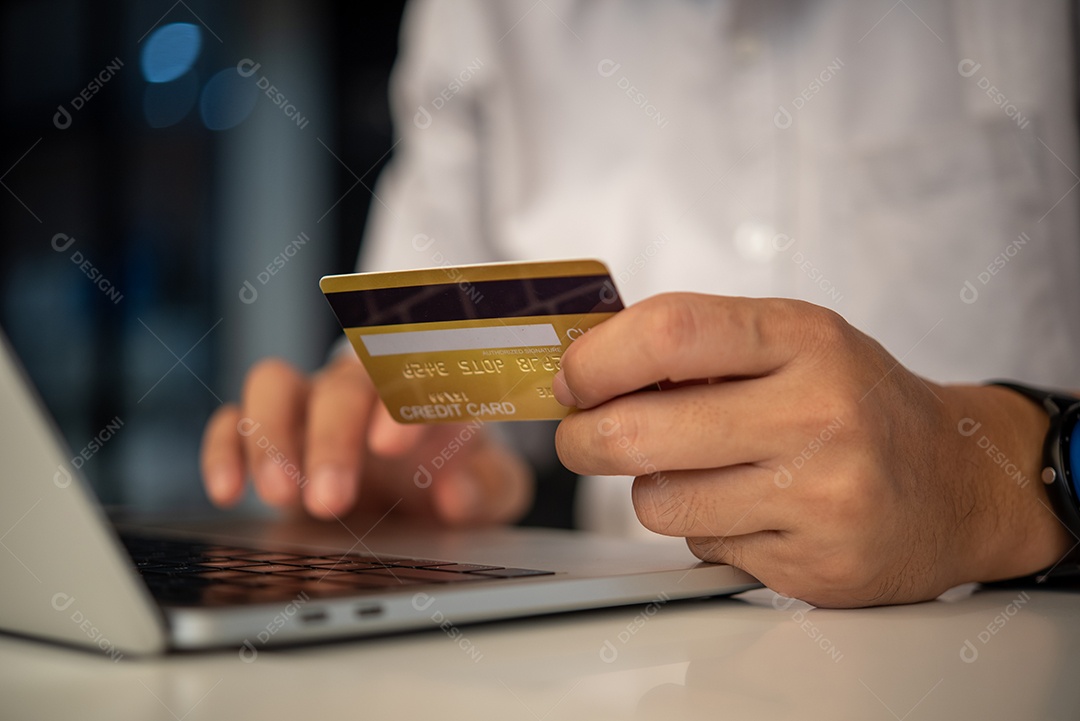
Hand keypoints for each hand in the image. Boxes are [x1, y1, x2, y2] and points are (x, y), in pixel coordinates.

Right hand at [200, 353, 531, 524]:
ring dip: (274, 435)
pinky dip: (226, 447)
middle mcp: (368, 386)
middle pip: (342, 381)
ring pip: (277, 383)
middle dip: (333, 436)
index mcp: (429, 388)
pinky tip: (229, 490)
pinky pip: (234, 418)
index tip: (391, 447)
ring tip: (282, 494)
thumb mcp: (493, 491)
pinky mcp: (272, 430)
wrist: (424, 493)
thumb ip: (488, 490)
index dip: (402, 404)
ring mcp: (314, 402)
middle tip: (331, 499)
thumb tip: (457, 494)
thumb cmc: (461, 478)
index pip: (419, 374)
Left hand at [553, 293, 1070, 606]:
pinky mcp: (815, 565)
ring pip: (659, 502)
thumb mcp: (792, 341)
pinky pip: (703, 549)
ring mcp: (820, 495)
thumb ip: (698, 346)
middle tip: (584, 437)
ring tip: (705, 472)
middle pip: (639, 430)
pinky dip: (707, 531)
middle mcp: (817, 413)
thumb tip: (585, 367)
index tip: (571, 380)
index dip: (595, 360)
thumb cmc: (857, 402)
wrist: (957, 483)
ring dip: (656, 491)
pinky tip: (754, 512)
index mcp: (802, 338)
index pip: (669, 333)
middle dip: (584, 440)